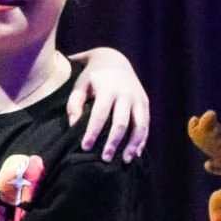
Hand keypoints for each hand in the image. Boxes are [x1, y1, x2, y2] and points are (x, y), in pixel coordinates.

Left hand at [67, 47, 150, 164]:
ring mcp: (138, 98)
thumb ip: (74, 104)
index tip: (85, 147)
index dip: (93, 132)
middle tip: (105, 159)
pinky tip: (136, 154)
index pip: (100, 114)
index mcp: (108, 88)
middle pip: (121, 122)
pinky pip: (146, 124)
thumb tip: (74, 126)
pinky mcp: (145, 103)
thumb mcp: (80, 85)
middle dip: (113, 142)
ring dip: (133, 145)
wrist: (114, 59)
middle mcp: (126, 93)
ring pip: (139, 125)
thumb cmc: (92, 78)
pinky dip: (142, 140)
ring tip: (125, 161)